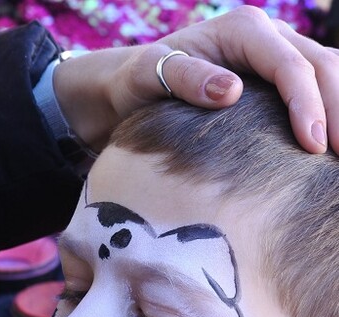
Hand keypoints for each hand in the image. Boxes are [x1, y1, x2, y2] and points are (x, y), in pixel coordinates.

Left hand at [54, 6, 338, 153]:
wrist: (135, 83)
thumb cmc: (139, 81)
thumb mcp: (149, 76)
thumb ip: (185, 79)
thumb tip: (231, 91)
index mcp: (242, 30)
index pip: (290, 65)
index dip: (307, 104)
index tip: (313, 146)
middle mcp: (266, 36)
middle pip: (322, 66)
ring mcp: (276, 54)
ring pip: (329, 74)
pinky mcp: (277, 77)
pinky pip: (317, 87)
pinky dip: (332, 111)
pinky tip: (332, 144)